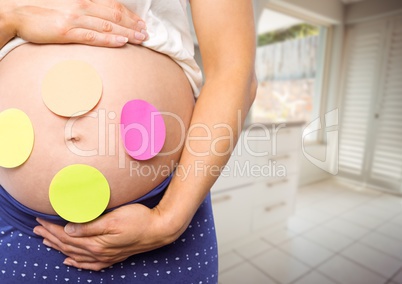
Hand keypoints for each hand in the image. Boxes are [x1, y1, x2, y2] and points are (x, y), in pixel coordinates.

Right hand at [2, 0, 148, 47]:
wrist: (17, 11)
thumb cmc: (43, 9)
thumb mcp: (68, 4)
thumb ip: (86, 9)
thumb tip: (102, 16)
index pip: (113, 7)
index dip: (130, 16)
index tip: (142, 23)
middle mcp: (82, 6)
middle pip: (115, 16)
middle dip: (134, 25)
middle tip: (147, 33)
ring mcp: (75, 19)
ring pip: (108, 26)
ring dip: (127, 33)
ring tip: (141, 40)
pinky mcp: (66, 32)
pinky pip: (93, 36)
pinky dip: (109, 40)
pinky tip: (122, 43)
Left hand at [33, 203, 181, 270]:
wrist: (159, 230)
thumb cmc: (139, 220)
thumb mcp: (114, 219)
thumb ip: (90, 227)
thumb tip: (68, 230)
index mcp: (96, 243)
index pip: (67, 236)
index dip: (52, 228)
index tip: (39, 219)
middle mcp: (98, 252)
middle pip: (68, 246)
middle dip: (50, 237)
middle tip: (36, 229)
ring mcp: (106, 256)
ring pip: (76, 254)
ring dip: (59, 248)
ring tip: (46, 242)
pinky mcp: (113, 256)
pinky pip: (89, 264)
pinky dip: (77, 263)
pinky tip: (70, 261)